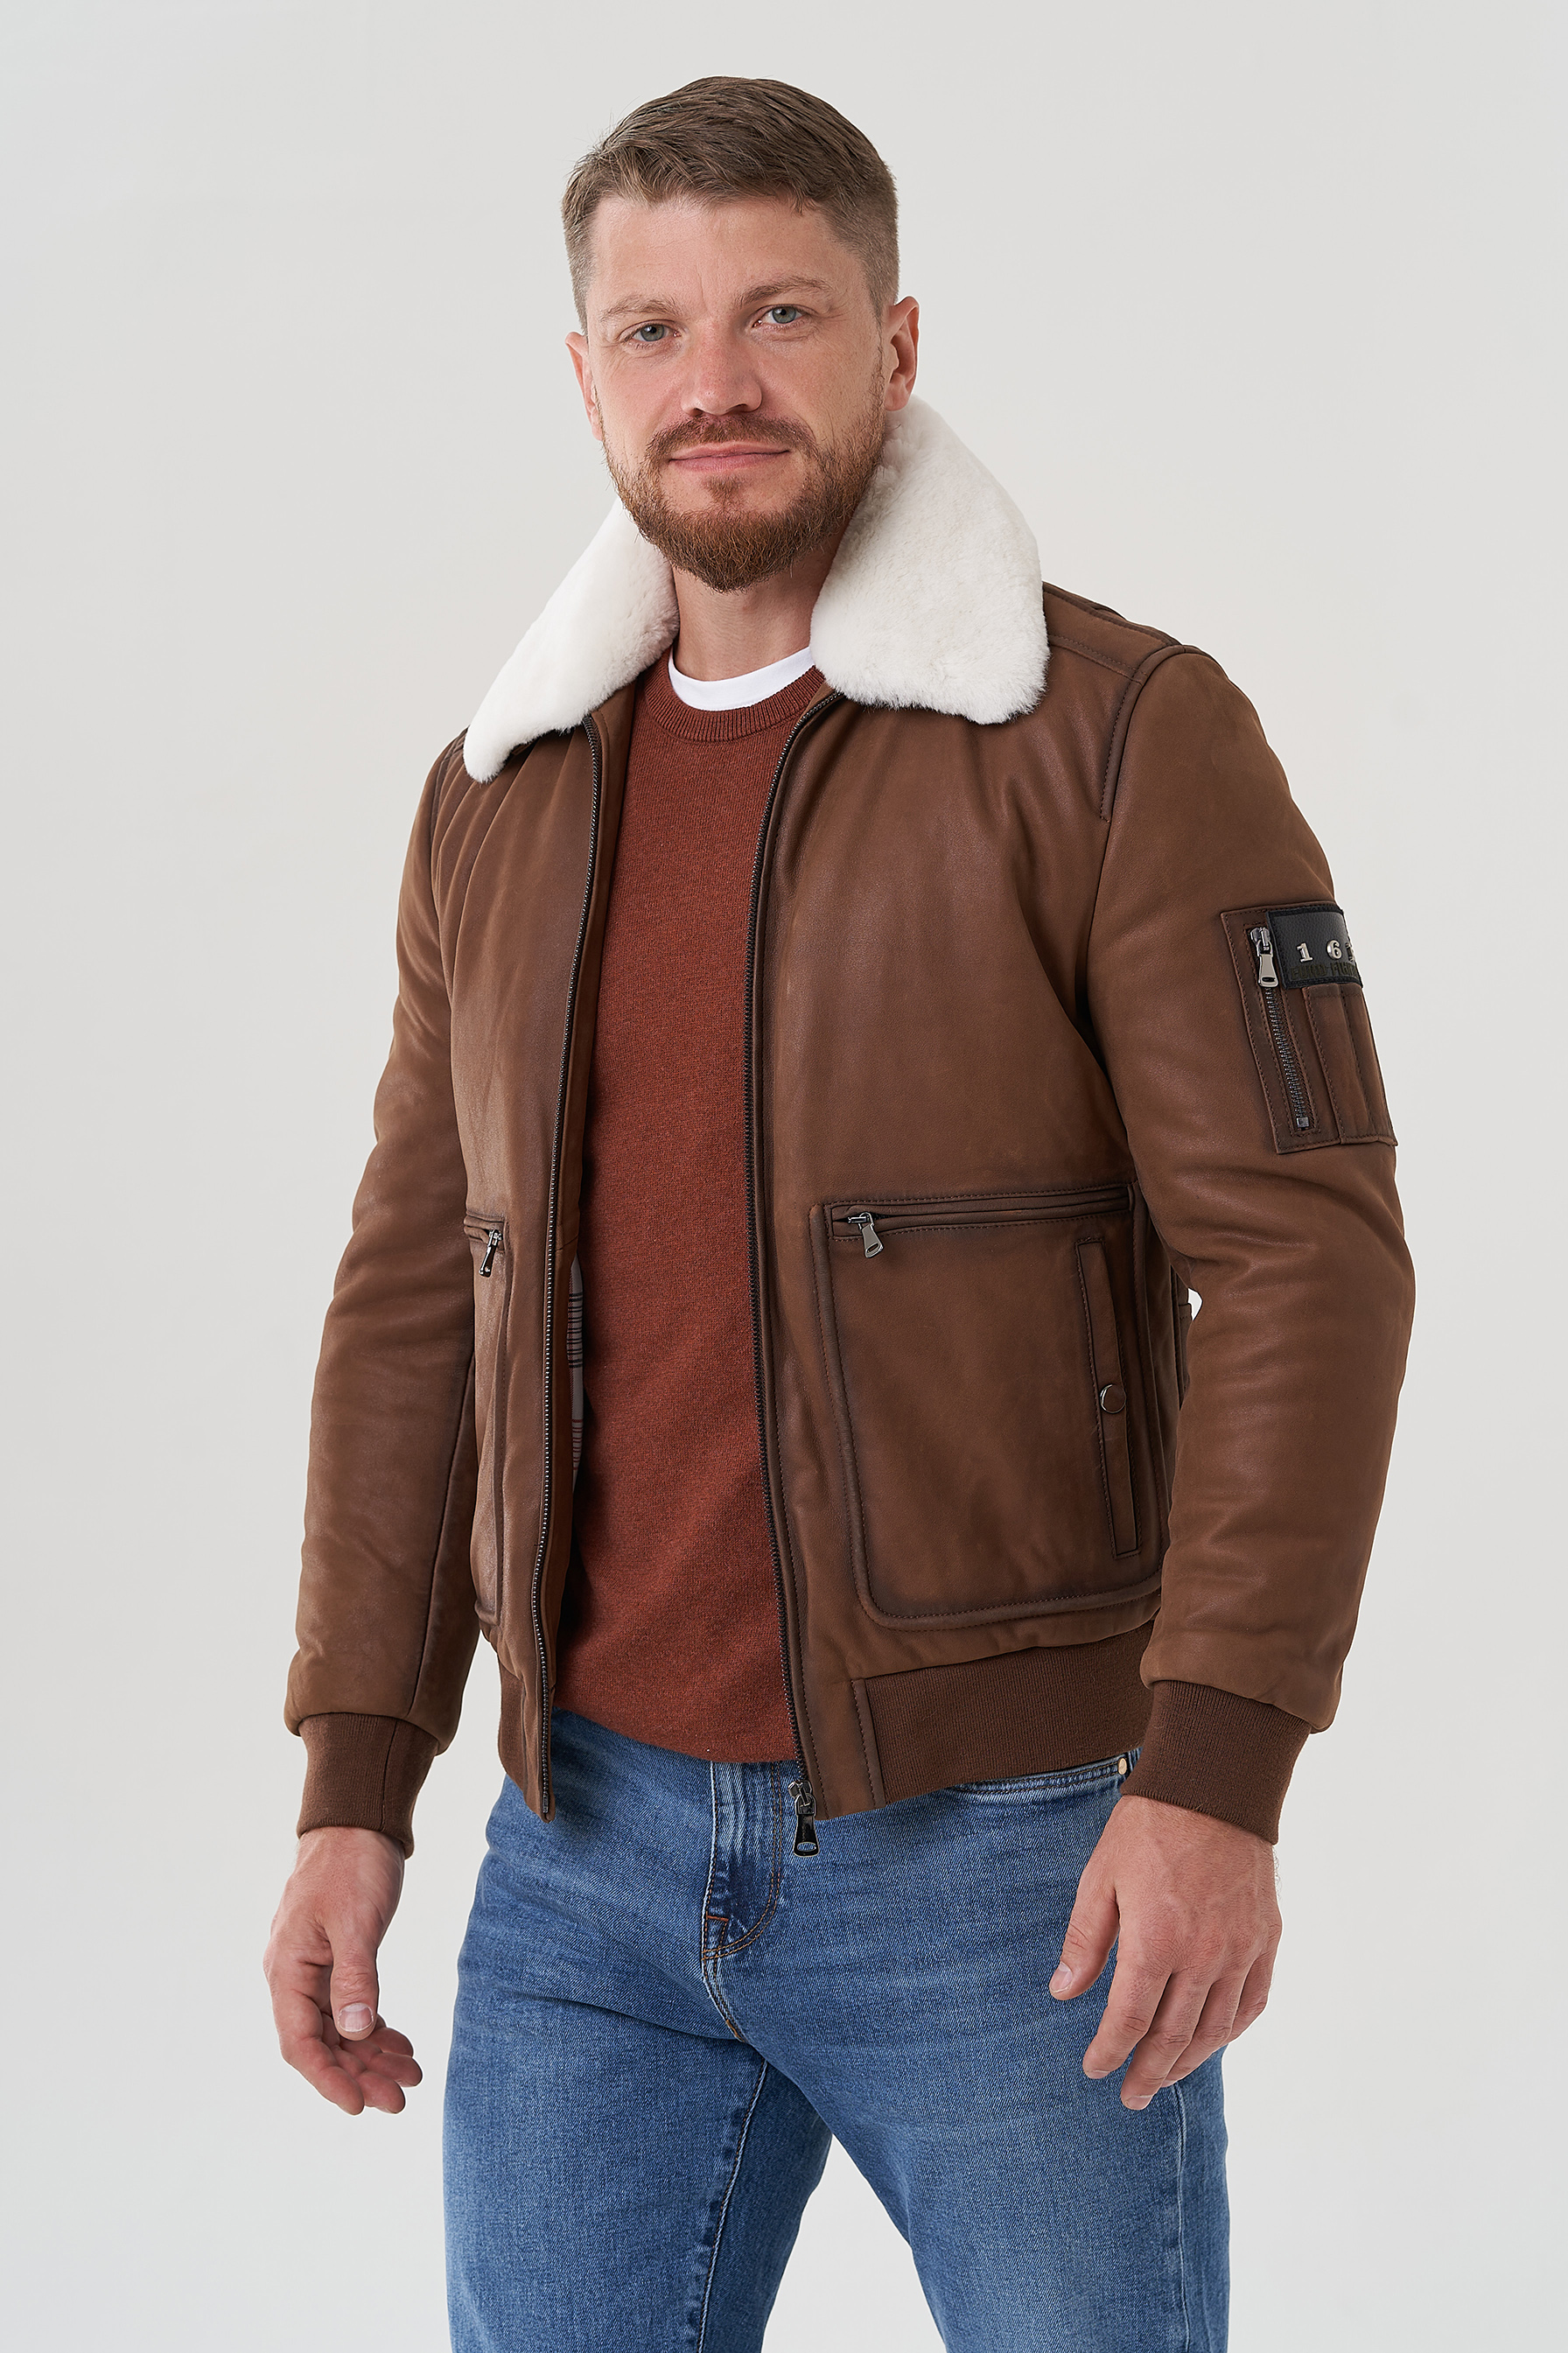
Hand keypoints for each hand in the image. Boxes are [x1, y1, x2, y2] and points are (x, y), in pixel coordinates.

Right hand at [263, 1826, 421, 2114]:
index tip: (361, 2106)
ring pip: (339, 2029)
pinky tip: (401, 2044)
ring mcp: (314, 1968)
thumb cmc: (352, 1863)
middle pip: (323, 2043)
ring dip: (371, 2055)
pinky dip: (375, 2028)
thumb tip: (357, 2032)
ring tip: (410, 2075)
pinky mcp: (335, 1959)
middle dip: (360, 2074)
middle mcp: (294, 1974)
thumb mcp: (357, 1920)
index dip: (328, 2079)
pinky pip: (350, 2007)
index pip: (300, 2043)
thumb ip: (356, 1976)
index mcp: (287, 1968)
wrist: (358, 1820)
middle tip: (401, 2099)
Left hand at [1049, 1792, 1279, 2109]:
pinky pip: (1252, 2003)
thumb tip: (1064, 1994)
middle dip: (1148, 2072)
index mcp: (1155, 1941)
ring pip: (1216, 2029)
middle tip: (1131, 2096)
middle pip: (1174, 2037)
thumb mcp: (1100, 1878)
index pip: (1129, 2019)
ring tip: (1165, 2078)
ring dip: (1189, 2062)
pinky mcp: (1266, 1939)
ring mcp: (1240, 1950)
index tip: (1095, 2069)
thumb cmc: (1148, 1828)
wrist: (1213, 1787)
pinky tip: (1212, 2040)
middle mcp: (1203, 1956)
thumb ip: (1085, 1941)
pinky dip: (1231, 2031)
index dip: (1110, 2051)